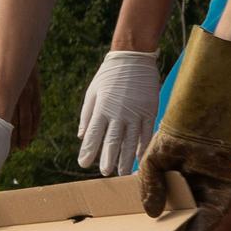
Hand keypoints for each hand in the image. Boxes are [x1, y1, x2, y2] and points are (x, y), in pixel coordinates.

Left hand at [11, 68, 42, 147]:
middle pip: (19, 121)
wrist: (13, 47)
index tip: (3, 144)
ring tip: (25, 145)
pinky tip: (33, 132)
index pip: (5, 118)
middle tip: (16, 150)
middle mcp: (19, 94)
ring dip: (28, 133)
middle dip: (17, 137)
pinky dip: (36, 122)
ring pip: (30, 117)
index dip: (5, 132)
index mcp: (4, 92)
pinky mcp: (36, 90)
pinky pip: (37, 109)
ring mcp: (29, 92)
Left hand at [77, 50, 161, 174]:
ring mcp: (135, 113)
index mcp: (102, 108)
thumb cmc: (109, 75)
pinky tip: (138, 157)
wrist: (133, 57)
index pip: (93, 135)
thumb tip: (81, 136)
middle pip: (112, 142)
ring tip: (121, 172)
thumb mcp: (92, 91)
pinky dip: (142, 146)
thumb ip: (87, 115)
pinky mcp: (149, 110)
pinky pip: (146, 133)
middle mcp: (118, 113)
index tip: (83, 163)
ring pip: (130, 141)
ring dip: (125, 158)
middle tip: (104, 173)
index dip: (88, 150)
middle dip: (107, 159)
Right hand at [139, 129, 230, 230]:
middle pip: (181, 216)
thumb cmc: (174, 137)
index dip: (157, 222)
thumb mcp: (152, 162)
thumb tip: (152, 214)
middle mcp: (192, 188)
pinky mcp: (224, 194)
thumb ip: (149, 187)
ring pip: (197, 220)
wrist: (201, 122)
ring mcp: (208, 192)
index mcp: (175, 182)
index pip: (166, 207)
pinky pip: (213, 216)